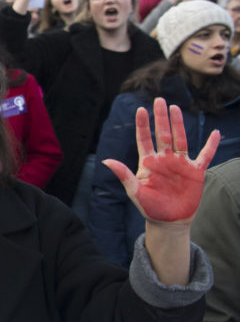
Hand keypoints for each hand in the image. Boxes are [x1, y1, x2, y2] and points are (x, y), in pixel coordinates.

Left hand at [103, 97, 219, 223]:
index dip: (143, 125)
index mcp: (148, 162)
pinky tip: (215, 133)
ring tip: (175, 108)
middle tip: (159, 99)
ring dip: (178, 124)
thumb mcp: (135, 191)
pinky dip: (210, 145)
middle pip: (163, 134)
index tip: (140, 110)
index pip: (144, 139)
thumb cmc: (149, 207)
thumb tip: (106, 160)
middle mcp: (164, 159)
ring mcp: (180, 163)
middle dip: (161, 117)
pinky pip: (205, 155)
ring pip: (180, 139)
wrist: (168, 221)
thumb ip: (124, 174)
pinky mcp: (195, 172)